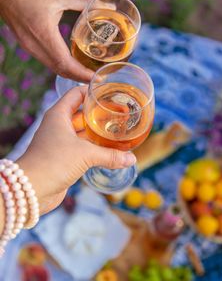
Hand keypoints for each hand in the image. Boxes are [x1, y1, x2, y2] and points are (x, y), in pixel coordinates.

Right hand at [0, 0, 93, 81]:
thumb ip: (85, 1)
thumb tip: (107, 8)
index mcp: (44, 35)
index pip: (66, 64)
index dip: (83, 74)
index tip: (98, 77)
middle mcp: (35, 46)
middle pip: (61, 70)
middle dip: (80, 77)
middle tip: (98, 76)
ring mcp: (30, 48)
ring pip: (54, 67)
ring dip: (71, 72)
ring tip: (88, 71)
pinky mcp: (28, 45)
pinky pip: (48, 61)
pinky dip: (62, 65)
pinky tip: (72, 61)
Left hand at [17, 87, 135, 214]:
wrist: (31, 189)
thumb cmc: (53, 162)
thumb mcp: (85, 155)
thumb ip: (110, 155)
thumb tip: (131, 159)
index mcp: (59, 115)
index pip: (76, 94)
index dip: (92, 91)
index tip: (110, 93)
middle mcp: (59, 125)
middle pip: (83, 113)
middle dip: (100, 114)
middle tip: (119, 114)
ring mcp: (60, 142)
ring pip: (83, 133)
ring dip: (98, 134)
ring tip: (118, 131)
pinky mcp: (63, 157)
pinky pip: (82, 148)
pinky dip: (94, 148)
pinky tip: (109, 151)